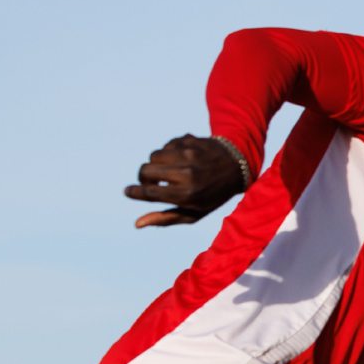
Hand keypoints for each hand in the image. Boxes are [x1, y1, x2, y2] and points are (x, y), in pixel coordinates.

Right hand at [124, 135, 245, 227]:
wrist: (236, 166)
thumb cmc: (212, 196)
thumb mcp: (194, 213)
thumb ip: (166, 219)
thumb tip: (137, 224)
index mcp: (188, 194)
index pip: (150, 192)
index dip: (134, 192)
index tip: (127, 191)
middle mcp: (187, 173)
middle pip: (145, 170)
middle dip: (143, 177)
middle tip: (150, 182)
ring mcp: (187, 154)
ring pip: (153, 155)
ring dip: (155, 164)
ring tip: (167, 171)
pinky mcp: (187, 140)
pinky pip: (165, 146)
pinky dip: (168, 154)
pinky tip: (181, 160)